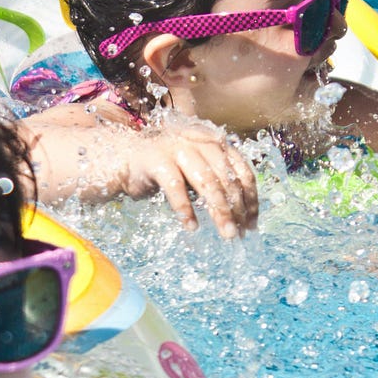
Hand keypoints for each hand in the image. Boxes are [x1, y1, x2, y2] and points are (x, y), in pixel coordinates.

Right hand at [116, 123, 258, 237]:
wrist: (126, 156)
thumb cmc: (167, 167)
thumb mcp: (198, 171)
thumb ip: (218, 182)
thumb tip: (243, 215)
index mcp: (215, 144)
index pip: (243, 172)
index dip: (251, 199)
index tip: (252, 224)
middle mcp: (200, 142)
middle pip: (227, 179)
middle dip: (238, 210)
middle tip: (240, 234)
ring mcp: (179, 149)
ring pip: (208, 182)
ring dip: (220, 212)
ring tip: (227, 234)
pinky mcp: (157, 160)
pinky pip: (176, 188)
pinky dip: (185, 209)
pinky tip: (191, 227)